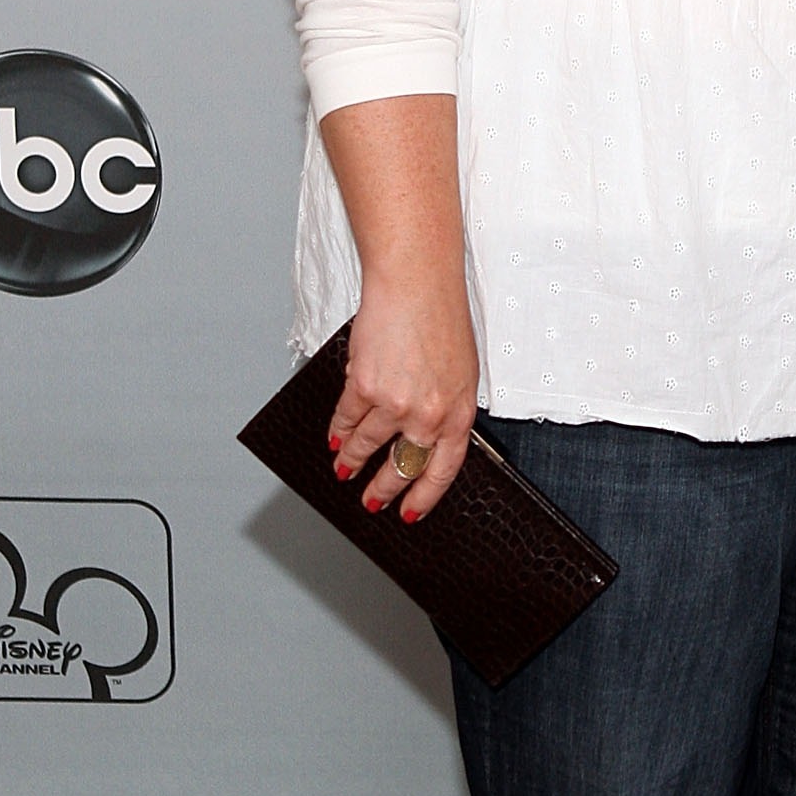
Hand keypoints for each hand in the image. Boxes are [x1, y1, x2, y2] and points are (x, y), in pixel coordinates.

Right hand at [330, 272, 478, 523]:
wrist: (416, 284)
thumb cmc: (441, 318)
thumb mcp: (461, 371)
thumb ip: (446, 406)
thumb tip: (427, 435)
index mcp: (458, 412)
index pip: (442, 470)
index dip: (424, 496)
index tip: (411, 511)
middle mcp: (427, 414)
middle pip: (401, 466)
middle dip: (383, 489)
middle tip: (372, 501)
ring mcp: (394, 403)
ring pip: (366, 445)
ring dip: (351, 461)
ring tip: (343, 469)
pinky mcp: (364, 386)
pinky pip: (346, 419)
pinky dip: (337, 431)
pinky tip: (334, 438)